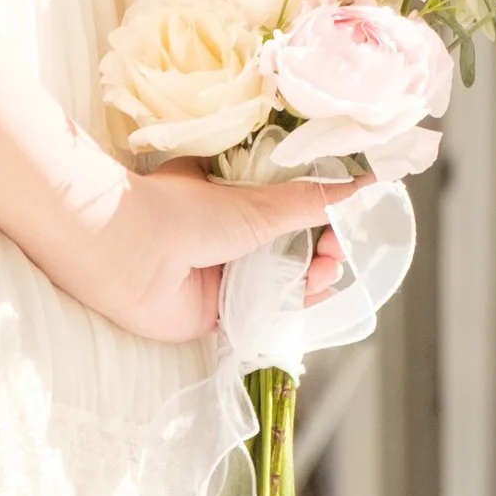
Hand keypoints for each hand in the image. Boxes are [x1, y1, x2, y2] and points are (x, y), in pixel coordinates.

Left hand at [49, 151, 360, 343]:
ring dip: (312, 277)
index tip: (346, 215)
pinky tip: (312, 298)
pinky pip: (266, 313)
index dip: (321, 212)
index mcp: (232, 195)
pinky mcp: (219, 313)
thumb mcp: (258, 203)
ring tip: (324, 270)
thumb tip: (364, 183)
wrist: (132, 258)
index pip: (289, 205)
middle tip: (336, 249)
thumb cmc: (184, 213)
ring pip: (284, 280)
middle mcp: (229, 233)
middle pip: (292, 244)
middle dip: (322, 247)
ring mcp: (224, 273)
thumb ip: (311, 199)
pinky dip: (292, 307)